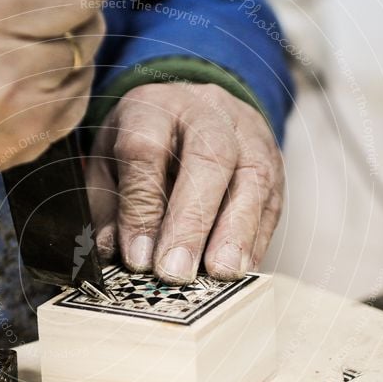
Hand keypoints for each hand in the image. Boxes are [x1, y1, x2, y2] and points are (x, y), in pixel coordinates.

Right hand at [0, 0, 106, 216]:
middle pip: (84, 18)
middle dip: (69, 4)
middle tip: (39, 4)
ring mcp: (15, 115)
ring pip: (82, 60)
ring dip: (65, 43)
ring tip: (22, 40)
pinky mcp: (21, 147)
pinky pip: (75, 102)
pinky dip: (64, 81)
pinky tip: (30, 73)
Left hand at [86, 82, 283, 282]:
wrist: (193, 109)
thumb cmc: (144, 142)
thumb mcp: (109, 163)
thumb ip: (109, 207)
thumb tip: (118, 252)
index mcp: (153, 107)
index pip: (146, 151)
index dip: (142, 208)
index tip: (137, 257)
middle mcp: (207, 113)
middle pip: (208, 159)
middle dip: (192, 222)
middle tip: (176, 271)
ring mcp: (248, 135)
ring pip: (251, 178)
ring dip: (235, 233)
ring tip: (219, 273)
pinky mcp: (274, 163)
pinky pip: (271, 201)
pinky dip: (256, 239)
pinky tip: (241, 269)